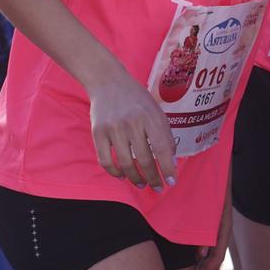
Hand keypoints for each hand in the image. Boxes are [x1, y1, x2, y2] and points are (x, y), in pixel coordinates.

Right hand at [89, 73, 177, 189]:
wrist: (108, 81)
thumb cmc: (137, 99)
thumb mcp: (156, 111)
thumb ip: (165, 135)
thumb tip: (171, 163)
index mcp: (150, 116)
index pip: (161, 148)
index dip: (168, 168)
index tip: (172, 181)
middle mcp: (132, 122)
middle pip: (144, 159)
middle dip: (153, 178)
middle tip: (157, 187)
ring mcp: (113, 128)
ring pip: (125, 164)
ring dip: (135, 179)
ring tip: (142, 184)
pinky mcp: (98, 132)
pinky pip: (105, 161)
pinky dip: (115, 172)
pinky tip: (122, 176)